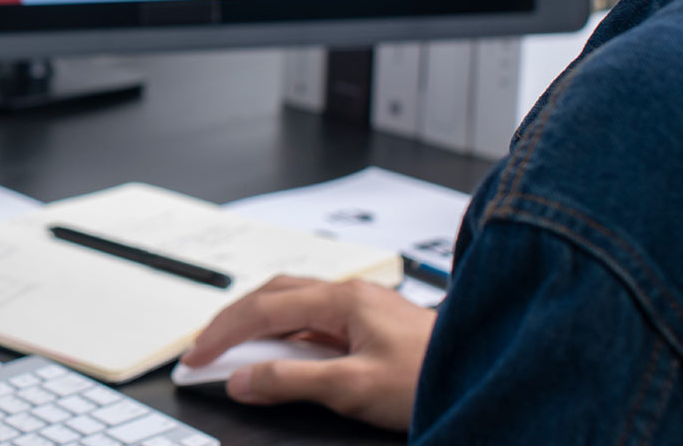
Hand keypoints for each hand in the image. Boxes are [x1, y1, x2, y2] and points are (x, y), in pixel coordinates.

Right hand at [181, 275, 435, 431]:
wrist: (485, 376)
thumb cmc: (432, 377)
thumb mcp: (352, 388)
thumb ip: (292, 382)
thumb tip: (243, 380)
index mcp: (342, 300)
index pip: (262, 310)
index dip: (223, 335)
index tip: (197, 357)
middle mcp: (350, 294)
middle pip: (273, 294)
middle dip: (233, 319)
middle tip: (206, 347)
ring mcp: (362, 306)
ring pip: (293, 304)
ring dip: (259, 323)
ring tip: (236, 349)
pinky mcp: (372, 324)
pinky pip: (315, 320)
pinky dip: (286, 335)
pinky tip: (284, 355)